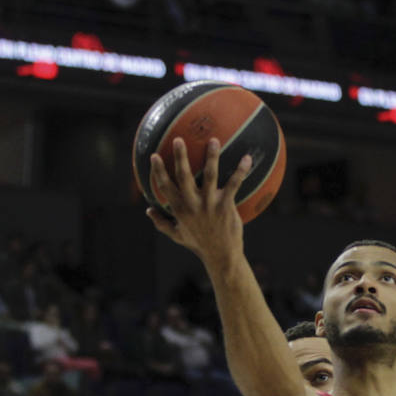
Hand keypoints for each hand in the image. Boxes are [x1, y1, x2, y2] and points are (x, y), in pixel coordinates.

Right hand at [147, 138, 252, 268]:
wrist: (221, 256)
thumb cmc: (199, 244)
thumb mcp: (177, 235)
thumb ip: (161, 223)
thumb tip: (148, 211)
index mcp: (180, 209)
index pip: (165, 187)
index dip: (158, 171)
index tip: (154, 155)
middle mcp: (193, 204)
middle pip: (183, 176)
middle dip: (180, 156)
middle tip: (178, 139)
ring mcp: (210, 204)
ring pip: (210, 175)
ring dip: (211, 157)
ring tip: (213, 140)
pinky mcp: (226, 206)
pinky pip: (234, 184)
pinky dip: (241, 171)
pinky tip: (247, 158)